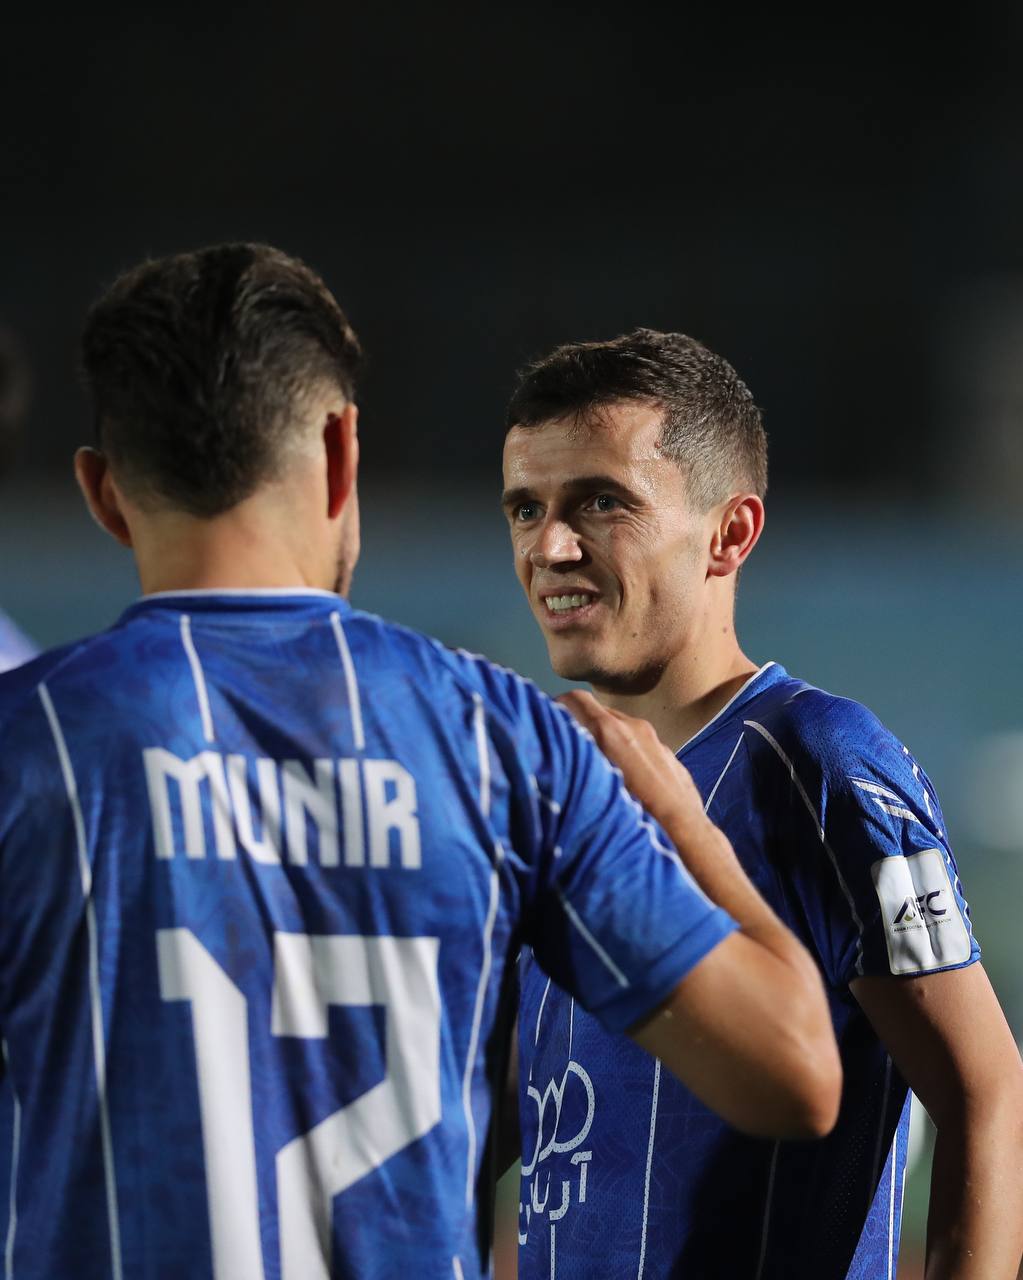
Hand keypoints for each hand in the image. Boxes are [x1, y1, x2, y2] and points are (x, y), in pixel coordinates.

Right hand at [557, 690, 708, 835]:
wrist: (684, 838)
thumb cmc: (634, 818)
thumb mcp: (588, 789)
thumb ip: (570, 762)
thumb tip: (549, 757)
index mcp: (610, 731)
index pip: (575, 700)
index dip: (557, 709)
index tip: (548, 726)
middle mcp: (635, 728)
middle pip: (599, 714)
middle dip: (581, 727)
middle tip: (568, 753)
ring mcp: (657, 743)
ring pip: (623, 732)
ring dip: (606, 744)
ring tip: (598, 773)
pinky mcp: (671, 760)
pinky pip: (643, 749)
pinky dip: (629, 757)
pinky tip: (626, 786)